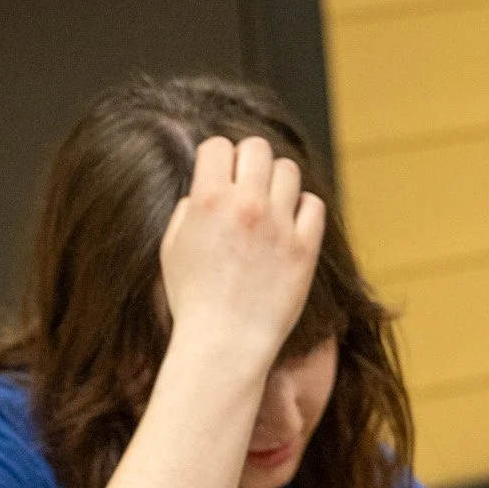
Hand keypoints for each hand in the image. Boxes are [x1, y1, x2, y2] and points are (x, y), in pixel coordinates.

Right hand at [159, 135, 324, 368]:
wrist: (225, 341)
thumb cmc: (194, 298)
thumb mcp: (173, 245)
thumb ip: (190, 208)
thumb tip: (207, 189)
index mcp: (208, 200)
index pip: (218, 146)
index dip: (218, 158)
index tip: (220, 175)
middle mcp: (247, 206)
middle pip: (257, 149)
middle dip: (249, 161)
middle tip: (248, 184)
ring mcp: (280, 227)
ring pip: (289, 171)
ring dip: (278, 181)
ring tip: (271, 202)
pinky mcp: (305, 250)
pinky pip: (314, 206)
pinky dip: (303, 208)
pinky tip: (292, 222)